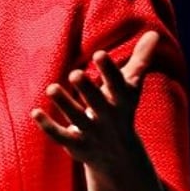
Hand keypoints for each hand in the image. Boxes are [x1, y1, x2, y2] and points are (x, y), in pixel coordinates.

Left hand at [31, 31, 163, 190]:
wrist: (119, 157)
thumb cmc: (122, 109)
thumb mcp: (131, 86)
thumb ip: (141, 59)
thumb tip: (154, 33)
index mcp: (122, 100)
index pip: (117, 84)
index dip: (109, 71)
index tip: (99, 54)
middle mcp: (108, 116)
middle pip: (97, 102)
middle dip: (87, 89)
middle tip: (75, 74)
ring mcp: (92, 132)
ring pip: (76, 118)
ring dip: (65, 104)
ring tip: (51, 88)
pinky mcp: (76, 144)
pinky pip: (60, 135)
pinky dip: (48, 126)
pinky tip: (34, 112)